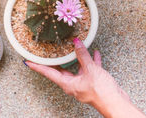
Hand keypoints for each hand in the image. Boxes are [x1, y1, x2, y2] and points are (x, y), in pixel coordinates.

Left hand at [25, 38, 145, 117]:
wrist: (117, 103)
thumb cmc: (102, 92)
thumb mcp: (91, 70)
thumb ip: (83, 55)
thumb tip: (76, 42)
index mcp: (68, 84)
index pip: (48, 73)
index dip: (37, 66)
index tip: (28, 61)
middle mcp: (73, 84)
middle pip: (60, 70)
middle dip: (54, 61)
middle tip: (46, 52)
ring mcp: (83, 83)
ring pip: (76, 68)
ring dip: (75, 58)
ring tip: (71, 47)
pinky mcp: (92, 82)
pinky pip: (89, 68)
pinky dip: (91, 60)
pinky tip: (94, 52)